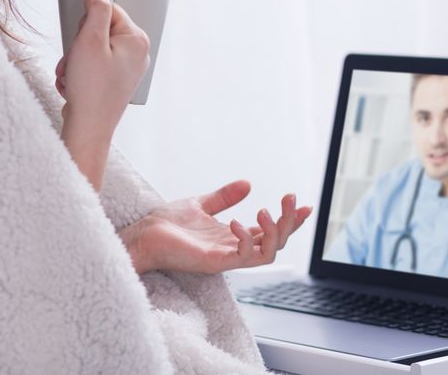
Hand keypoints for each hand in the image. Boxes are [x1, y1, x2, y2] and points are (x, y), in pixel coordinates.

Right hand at [58, 0, 149, 188]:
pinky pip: (91, 67)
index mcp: (137, 40)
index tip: (79, 36)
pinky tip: (74, 86)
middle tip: (73, 60)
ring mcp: (126, 70)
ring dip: (73, 61)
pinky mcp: (114, 82)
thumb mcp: (90, 40)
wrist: (88, 129)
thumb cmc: (91, 87)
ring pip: (90, 50)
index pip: (109, 10)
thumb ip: (95, 9)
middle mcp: (137, 53)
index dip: (87, 21)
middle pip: (98, 31)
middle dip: (77, 45)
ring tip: (71, 76)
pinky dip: (78, 74)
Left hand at [118, 180, 312, 274]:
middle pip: (276, 243)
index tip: (305, 204)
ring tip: (268, 210)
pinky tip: (238, 222)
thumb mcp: (201, 203)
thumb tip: (248, 184)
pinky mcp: (213, 263)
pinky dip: (246, 239)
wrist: (142, 234)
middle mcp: (233, 249)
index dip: (290, 219)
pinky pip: (241, 257)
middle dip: (289, 222)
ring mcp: (225, 257)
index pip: (270, 231)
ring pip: (267, 254)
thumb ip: (224, 197)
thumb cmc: (166, 224)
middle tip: (291, 199)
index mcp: (233, 237)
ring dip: (274, 233)